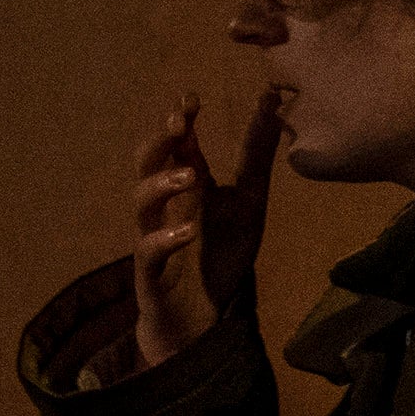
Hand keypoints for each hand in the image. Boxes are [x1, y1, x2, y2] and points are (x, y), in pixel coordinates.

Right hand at [126, 86, 292, 372]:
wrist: (203, 316)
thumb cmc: (220, 252)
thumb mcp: (249, 200)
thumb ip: (257, 155)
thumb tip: (273, 101)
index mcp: (186, 186)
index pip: (176, 145)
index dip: (179, 120)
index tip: (192, 99)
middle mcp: (164, 206)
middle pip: (146, 164)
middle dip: (160, 141)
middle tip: (181, 124)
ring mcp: (153, 236)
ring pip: (141, 202)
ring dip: (162, 184)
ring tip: (192, 175)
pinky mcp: (150, 272)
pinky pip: (147, 251)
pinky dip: (165, 239)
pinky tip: (188, 232)